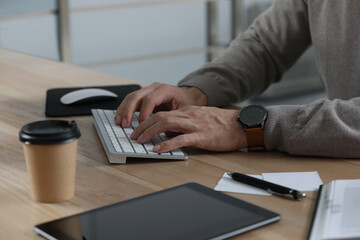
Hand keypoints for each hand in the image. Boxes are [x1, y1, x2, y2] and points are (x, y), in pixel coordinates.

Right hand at [115, 82, 206, 127]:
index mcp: (166, 90)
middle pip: (137, 96)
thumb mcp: (184, 112)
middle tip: (125, 124)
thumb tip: (165, 134)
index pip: (150, 100)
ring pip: (131, 96)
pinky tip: (120, 117)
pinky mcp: (145, 94)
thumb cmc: (187, 104)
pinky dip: (125, 108)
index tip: (142, 126)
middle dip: (129, 111)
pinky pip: (132, 99)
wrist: (188, 95)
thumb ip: (175, 121)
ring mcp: (149, 89)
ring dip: (123, 109)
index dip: (144, 114)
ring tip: (119, 121)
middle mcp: (155, 87)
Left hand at [130, 106, 246, 151]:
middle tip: (133, 135)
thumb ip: (185, 124)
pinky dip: (167, 144)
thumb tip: (169, 133)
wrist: (242, 125)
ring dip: (150, 132)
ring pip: (166, 124)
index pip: (162, 112)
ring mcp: (195, 125)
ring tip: (140, 140)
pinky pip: (181, 139)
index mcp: (187, 111)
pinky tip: (158, 149)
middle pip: (160, 116)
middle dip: (143, 125)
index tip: (138, 128)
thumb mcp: (200, 119)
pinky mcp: (202, 136)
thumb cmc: (223, 124)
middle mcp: (188, 115)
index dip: (147, 120)